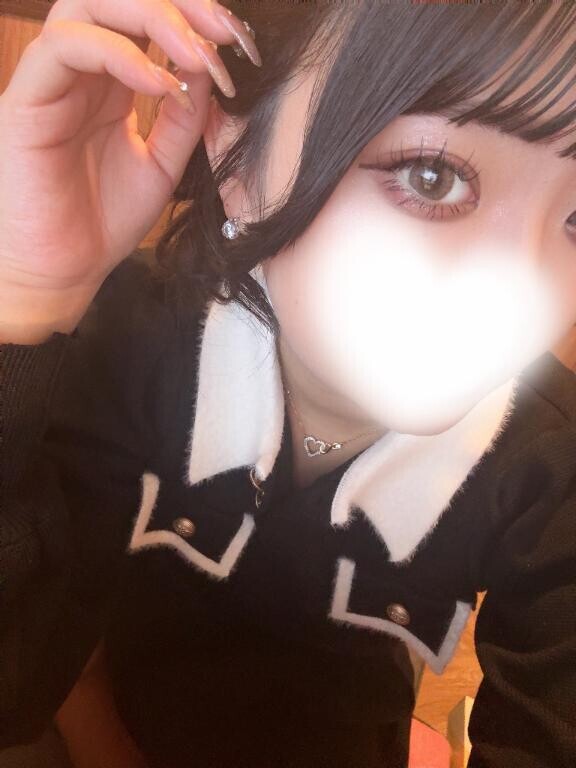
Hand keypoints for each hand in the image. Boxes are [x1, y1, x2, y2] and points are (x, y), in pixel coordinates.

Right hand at [0, 0, 258, 299]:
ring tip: (194, 56)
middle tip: (224, 34)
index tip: (240, 41)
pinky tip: (158, 85)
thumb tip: (209, 68)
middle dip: (180, 5)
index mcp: (113, 85)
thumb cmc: (104, 221)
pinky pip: (64, 49)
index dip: (196, 17)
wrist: (65, 270)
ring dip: (151, 18)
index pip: (148, 22)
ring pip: (88, 7)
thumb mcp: (164, 164)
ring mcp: (52, 84)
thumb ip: (184, 117)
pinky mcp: (25, 102)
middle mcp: (82, 74)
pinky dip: (116, 55)